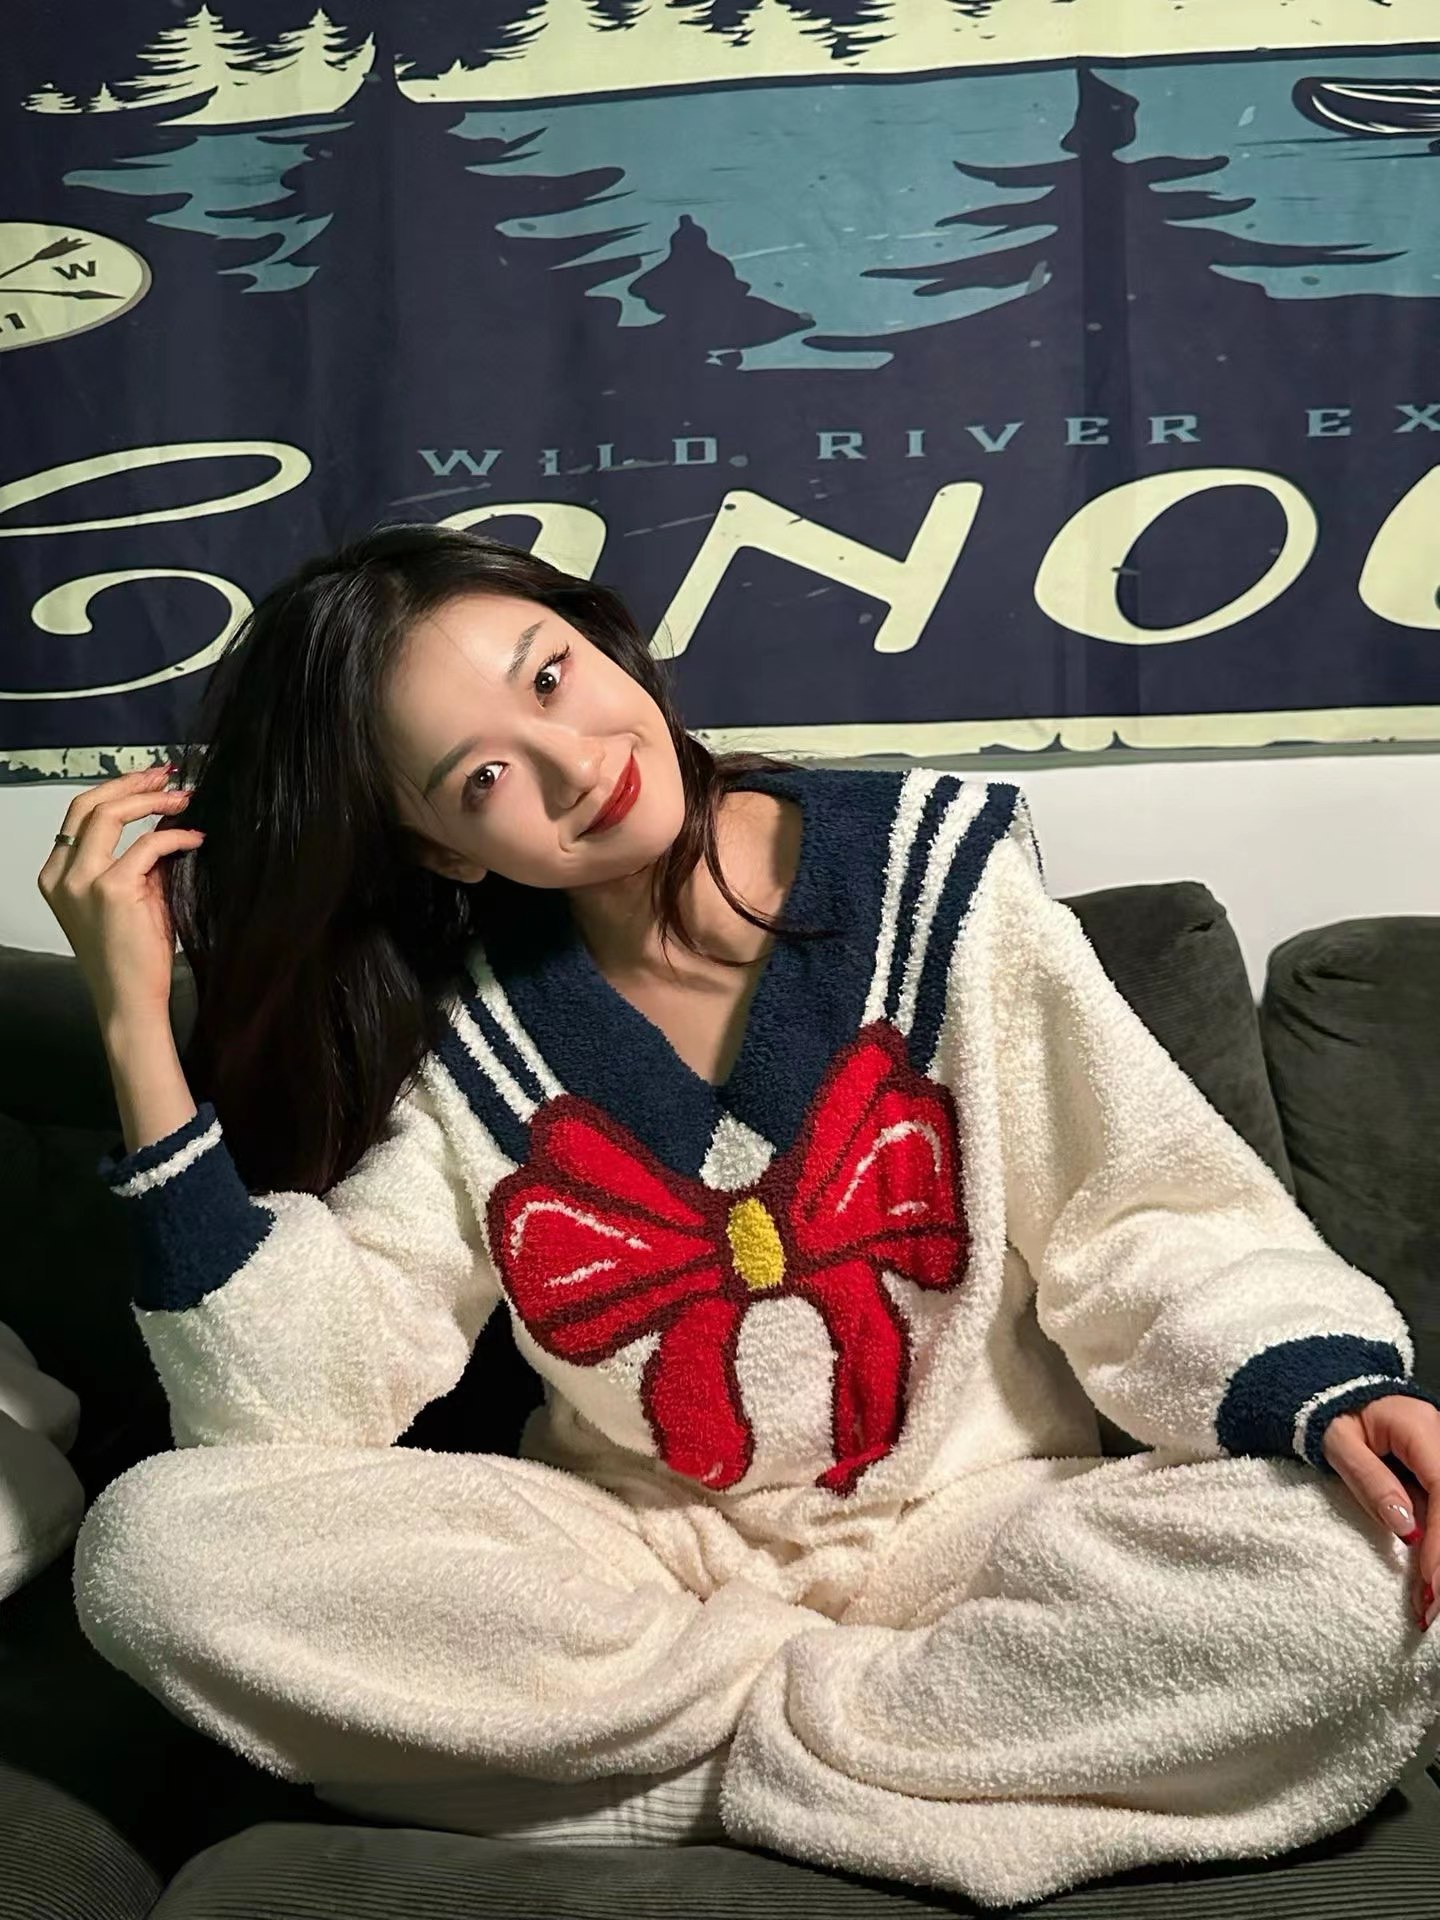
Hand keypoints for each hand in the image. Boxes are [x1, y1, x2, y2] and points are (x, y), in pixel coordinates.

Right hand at [36, 765, 204, 1026]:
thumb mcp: (128, 897)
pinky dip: (175, 837)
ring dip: (152, 800)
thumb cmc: (130, 954)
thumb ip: (138, 862)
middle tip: (168, 776)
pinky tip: (195, 839)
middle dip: (131, 783)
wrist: (128, 998)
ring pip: (110, 814)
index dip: (116, 790)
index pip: (79, 814)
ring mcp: (82, 881)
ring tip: (184, 799)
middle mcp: (61, 874)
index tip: (150, 781)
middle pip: (89, 804)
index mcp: (56, 875)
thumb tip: (166, 823)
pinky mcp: (111, 889)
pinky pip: (147, 845)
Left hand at [1322, 1395, 1439, 1630]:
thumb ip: (1369, 1480)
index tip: (1432, 1579)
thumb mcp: (1337, 1441)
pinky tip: (1428, 1586)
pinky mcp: (1436, 1480)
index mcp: (1420, 1427)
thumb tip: (1405, 1527)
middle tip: (1430, 1606)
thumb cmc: (1331, 1411)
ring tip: (1426, 1605)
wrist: (1336, 1390)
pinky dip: (1435, 1552)